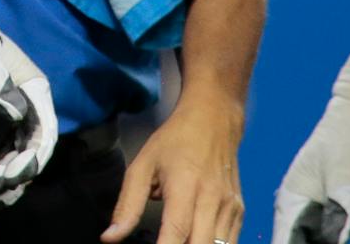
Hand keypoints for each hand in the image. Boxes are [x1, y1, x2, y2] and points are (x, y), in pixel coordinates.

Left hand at [0, 21, 56, 211]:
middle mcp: (23, 111)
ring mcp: (3, 126)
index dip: (34, 156)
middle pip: (31, 155)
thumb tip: (16, 112)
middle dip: (14, 175)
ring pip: (15, 167)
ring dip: (3, 187)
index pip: (44, 130)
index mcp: (30, 88)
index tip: (12, 171)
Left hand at [105, 95, 242, 243]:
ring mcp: (230, 208)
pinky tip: (194, 240)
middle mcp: (212, 200)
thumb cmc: (174, 141)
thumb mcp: (142, 165)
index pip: (177, 232)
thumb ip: (127, 205)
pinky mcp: (239, 212)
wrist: (214, 118)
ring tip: (175, 242)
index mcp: (185, 187)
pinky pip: (229, 243)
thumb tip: (110, 238)